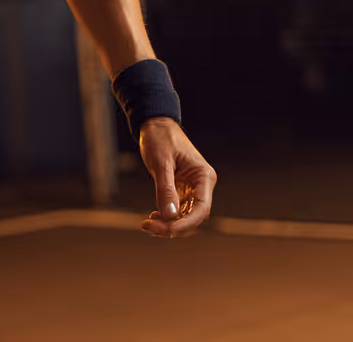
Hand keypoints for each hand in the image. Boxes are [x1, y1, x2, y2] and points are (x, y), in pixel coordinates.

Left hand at [137, 116, 215, 238]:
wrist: (154, 124)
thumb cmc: (160, 137)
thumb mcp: (161, 162)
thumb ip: (166, 189)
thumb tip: (170, 216)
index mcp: (204, 176)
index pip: (201, 209)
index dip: (185, 224)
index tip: (166, 229)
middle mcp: (202, 185)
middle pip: (193, 217)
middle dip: (172, 226)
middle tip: (148, 226)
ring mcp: (192, 189)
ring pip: (184, 216)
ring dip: (168, 224)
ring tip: (148, 224)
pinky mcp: (181, 190)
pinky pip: (177, 210)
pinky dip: (166, 217)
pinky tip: (153, 217)